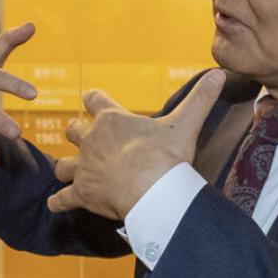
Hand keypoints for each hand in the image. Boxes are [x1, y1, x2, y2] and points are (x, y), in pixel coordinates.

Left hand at [46, 70, 224, 221]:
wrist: (152, 191)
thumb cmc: (166, 156)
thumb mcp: (185, 124)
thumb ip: (200, 99)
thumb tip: (220, 74)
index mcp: (111, 120)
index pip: (93, 99)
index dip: (93, 100)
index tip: (94, 100)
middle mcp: (91, 141)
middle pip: (72, 130)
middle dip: (77, 134)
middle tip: (87, 141)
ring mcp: (83, 169)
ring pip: (62, 165)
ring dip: (66, 168)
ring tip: (71, 172)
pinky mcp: (81, 193)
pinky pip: (61, 198)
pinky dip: (58, 202)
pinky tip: (56, 204)